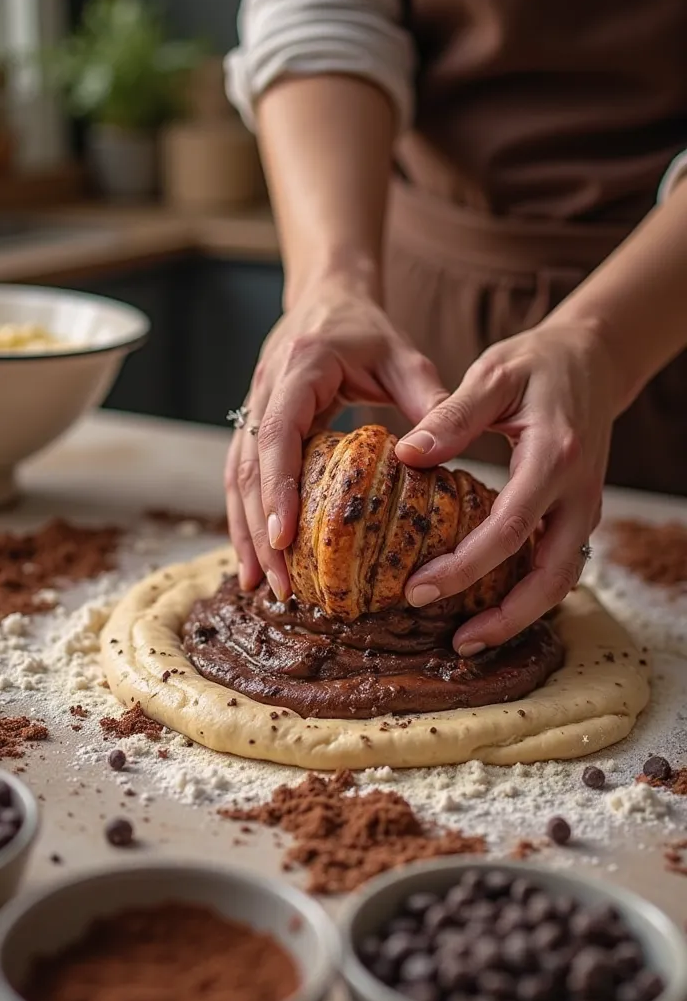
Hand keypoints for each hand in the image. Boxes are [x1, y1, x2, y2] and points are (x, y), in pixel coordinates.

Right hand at [225, 278, 446, 599]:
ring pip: (237, 476)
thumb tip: (440, 457)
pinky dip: (246, 517)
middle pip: (250, 467)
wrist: (327, 295)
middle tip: (280, 583)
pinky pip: (241, 474)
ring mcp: (252, 406)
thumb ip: (427, 401)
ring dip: (245, 532)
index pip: (277, 432)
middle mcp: (265, 388)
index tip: (283, 536)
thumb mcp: (405, 356)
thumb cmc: (367, 329)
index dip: (277, 487)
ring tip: (263, 585)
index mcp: (300, 368)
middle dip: (259, 529)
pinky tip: (257, 556)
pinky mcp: (253, 423)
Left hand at [396, 322, 617, 653]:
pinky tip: (490, 604)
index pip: (510, 528)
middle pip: (550, 576)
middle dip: (503, 616)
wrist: (594, 358)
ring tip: (470, 639)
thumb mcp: (493, 374)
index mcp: (554, 456)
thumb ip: (451, 416)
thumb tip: (406, 456)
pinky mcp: (579, 513)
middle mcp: (578, 491)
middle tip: (453, 642)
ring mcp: (585, 506)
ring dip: (520, 615)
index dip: (465, 567)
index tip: (418, 588)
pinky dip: (528, 593)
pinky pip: (559, 565)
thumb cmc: (538, 363)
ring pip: (561, 580)